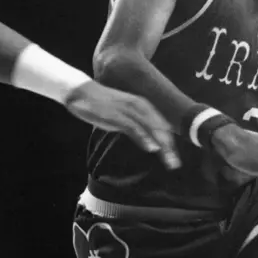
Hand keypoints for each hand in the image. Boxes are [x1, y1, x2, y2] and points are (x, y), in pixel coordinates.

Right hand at [65, 82, 179, 169]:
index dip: (170, 143)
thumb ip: (137, 128)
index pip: (162, 126)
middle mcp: (140, 106)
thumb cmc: (103, 106)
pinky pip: (134, 127)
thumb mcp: (124, 117)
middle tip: (175, 164)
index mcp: (144, 106)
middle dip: (169, 148)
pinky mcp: (117, 115)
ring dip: (161, 145)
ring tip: (168, 160)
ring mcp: (129, 110)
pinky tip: (151, 148)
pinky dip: (144, 138)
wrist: (83, 92)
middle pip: (160, 129)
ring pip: (151, 129)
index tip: (174, 158)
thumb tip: (150, 143)